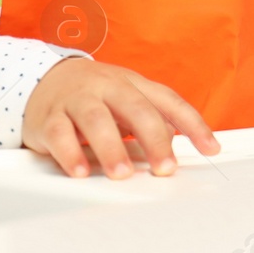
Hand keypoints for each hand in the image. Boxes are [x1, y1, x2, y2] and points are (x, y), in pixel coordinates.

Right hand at [22, 58, 219, 178]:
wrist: (42, 79)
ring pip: (95, 119)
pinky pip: (59, 134)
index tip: (211, 148)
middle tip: (165, 168)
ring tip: (122, 173)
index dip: (192, 124)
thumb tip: (179, 146)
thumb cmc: (94, 95)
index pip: (168, 101)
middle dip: (153, 139)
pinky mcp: (49, 117)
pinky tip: (80, 171)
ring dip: (111, 148)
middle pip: (135, 108)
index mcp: (132, 83)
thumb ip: (153, 119)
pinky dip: (70, 153)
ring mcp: (77, 99)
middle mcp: (106, 87)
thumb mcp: (126, 99)